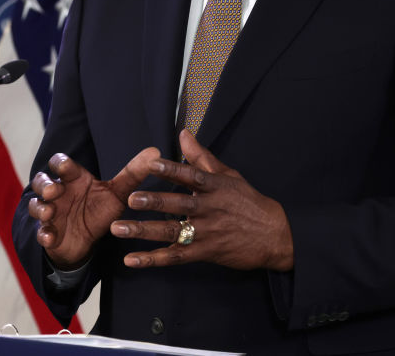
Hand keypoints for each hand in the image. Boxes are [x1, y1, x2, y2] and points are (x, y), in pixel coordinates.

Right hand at [29, 147, 159, 269]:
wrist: (87, 240)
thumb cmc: (99, 209)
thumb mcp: (118, 193)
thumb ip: (133, 174)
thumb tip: (156, 152)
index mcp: (73, 178)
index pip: (61, 163)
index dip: (61, 164)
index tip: (66, 168)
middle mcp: (57, 192)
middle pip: (41, 181)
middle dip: (45, 184)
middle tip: (53, 191)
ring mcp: (49, 212)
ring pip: (36, 205)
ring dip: (40, 207)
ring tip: (49, 212)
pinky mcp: (48, 232)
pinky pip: (40, 232)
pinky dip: (43, 234)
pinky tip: (49, 237)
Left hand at [110, 130, 293, 271]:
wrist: (275, 235)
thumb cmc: (248, 202)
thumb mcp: (229, 176)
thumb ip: (202, 157)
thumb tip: (183, 134)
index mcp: (214, 187)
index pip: (191, 176)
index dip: (171, 169)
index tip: (151, 163)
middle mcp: (209, 209)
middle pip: (178, 205)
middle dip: (153, 202)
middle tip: (130, 199)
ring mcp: (207, 232)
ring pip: (172, 231)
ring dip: (144, 231)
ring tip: (119, 229)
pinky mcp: (205, 252)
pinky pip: (175, 256)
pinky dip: (153, 259)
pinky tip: (131, 259)